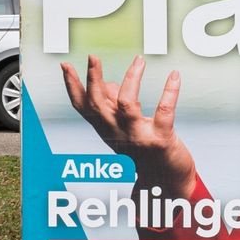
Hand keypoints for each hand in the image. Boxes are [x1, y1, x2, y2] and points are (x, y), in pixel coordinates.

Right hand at [60, 56, 197, 196]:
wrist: (167, 183)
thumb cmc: (146, 151)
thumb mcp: (125, 130)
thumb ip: (115, 107)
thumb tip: (111, 83)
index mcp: (106, 130)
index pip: (82, 107)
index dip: (72, 86)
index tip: (65, 65)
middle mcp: (118, 133)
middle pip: (98, 104)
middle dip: (93, 79)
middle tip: (93, 56)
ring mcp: (139, 137)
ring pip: (127, 104)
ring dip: (131, 80)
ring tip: (139, 60)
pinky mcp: (161, 140)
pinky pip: (165, 111)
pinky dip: (170, 91)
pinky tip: (175, 75)